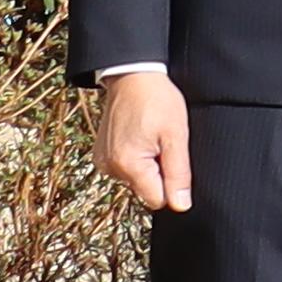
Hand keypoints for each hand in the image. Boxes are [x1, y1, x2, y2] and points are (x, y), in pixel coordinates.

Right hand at [97, 70, 192, 216]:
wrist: (132, 76)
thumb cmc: (157, 100)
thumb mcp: (177, 135)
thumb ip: (178, 173)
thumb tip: (181, 205)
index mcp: (129, 165)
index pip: (157, 199)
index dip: (171, 184)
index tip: (173, 158)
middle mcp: (111, 168)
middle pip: (146, 189)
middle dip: (159, 172)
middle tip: (163, 143)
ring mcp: (103, 161)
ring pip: (136, 179)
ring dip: (148, 164)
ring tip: (151, 136)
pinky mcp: (101, 155)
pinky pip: (125, 168)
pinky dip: (135, 157)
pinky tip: (140, 136)